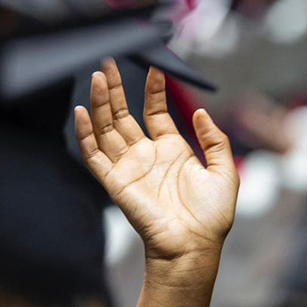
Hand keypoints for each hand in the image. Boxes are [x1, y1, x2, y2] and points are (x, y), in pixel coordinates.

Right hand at [74, 60, 237, 277]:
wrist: (194, 246)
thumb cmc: (212, 216)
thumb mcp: (225, 172)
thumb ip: (216, 141)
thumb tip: (203, 113)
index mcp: (173, 151)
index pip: (156, 112)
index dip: (153, 90)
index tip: (155, 66)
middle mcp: (148, 155)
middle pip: (124, 115)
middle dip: (116, 88)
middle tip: (107, 61)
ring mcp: (130, 167)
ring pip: (107, 128)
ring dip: (100, 103)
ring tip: (95, 75)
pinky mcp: (115, 182)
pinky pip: (94, 155)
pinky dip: (85, 134)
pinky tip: (82, 111)